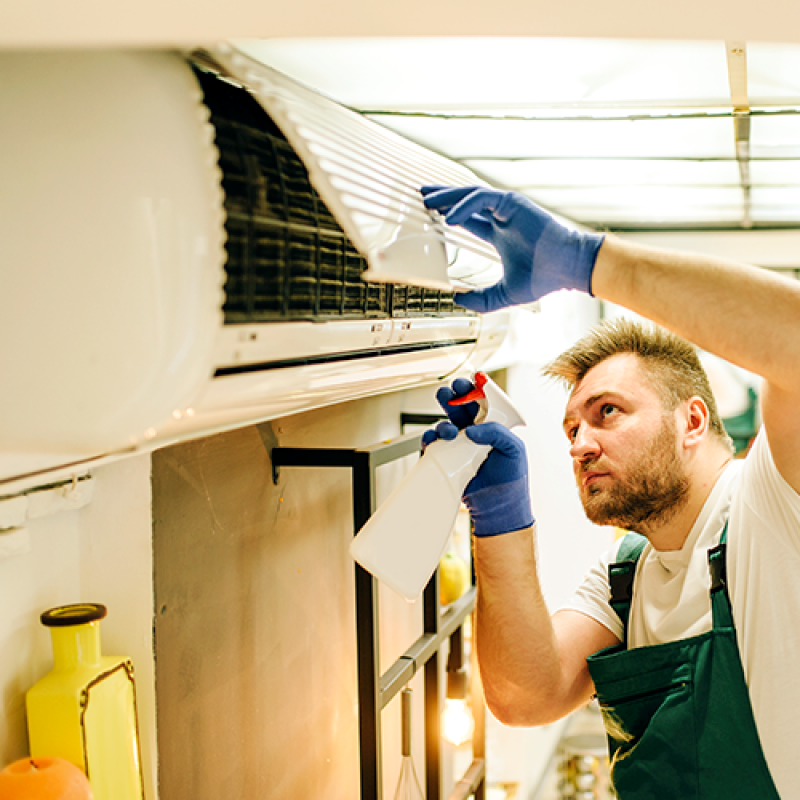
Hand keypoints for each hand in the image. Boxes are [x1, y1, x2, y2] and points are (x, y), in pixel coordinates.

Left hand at [421, 185, 603, 311]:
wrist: (568, 268)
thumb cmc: (543, 278)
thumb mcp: (504, 294)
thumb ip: (481, 299)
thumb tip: (456, 299)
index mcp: (500, 233)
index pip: (468, 218)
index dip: (449, 213)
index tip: (429, 213)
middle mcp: (502, 217)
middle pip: (466, 201)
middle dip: (443, 196)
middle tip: (421, 194)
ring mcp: (508, 208)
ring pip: (471, 195)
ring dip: (448, 196)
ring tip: (427, 200)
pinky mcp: (513, 203)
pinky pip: (483, 199)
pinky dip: (465, 206)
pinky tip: (450, 216)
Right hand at [422, 379, 533, 536]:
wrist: (499, 506)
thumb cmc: (512, 477)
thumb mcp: (514, 449)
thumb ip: (496, 433)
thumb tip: (472, 430)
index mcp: (493, 425)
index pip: (482, 401)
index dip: (474, 389)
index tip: (468, 382)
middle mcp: (475, 432)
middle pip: (460, 407)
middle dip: (453, 397)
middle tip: (449, 392)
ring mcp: (460, 445)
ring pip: (446, 423)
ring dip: (443, 420)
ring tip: (449, 431)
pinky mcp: (447, 459)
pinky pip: (434, 444)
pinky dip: (431, 438)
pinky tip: (436, 440)